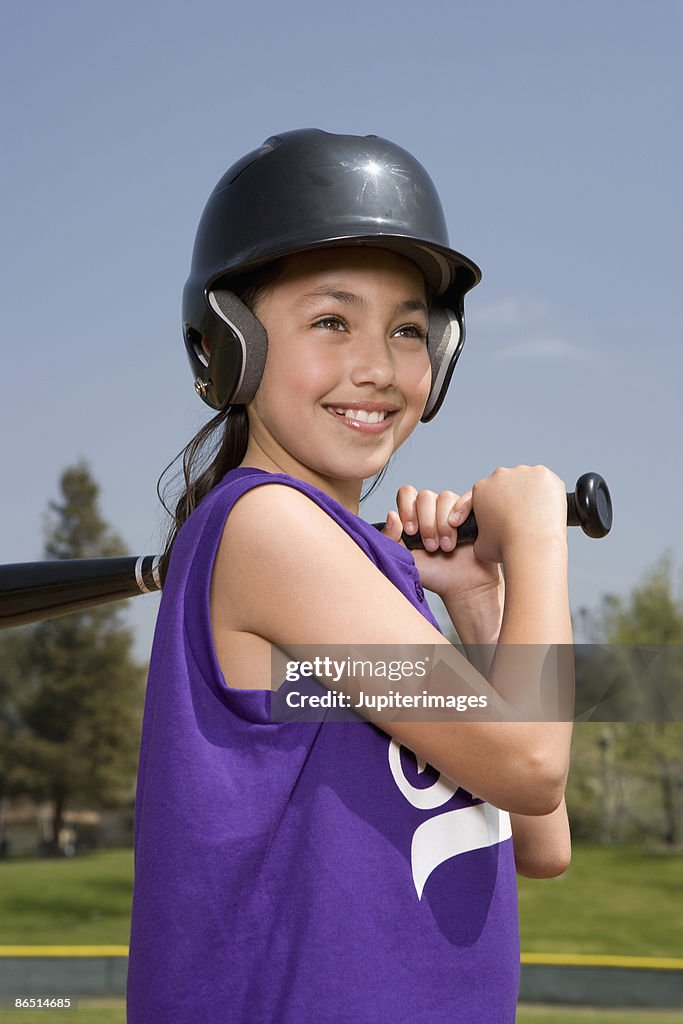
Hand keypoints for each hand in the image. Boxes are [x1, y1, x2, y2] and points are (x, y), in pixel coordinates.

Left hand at [380, 486, 501, 602]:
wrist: (461, 586)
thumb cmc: (433, 573)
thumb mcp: (404, 558)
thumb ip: (390, 538)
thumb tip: (391, 514)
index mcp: (414, 514)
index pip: (407, 493)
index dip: (407, 509)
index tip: (411, 532)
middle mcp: (433, 508)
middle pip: (425, 496)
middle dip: (427, 524)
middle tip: (431, 547)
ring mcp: (454, 509)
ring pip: (445, 497)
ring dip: (443, 524)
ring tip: (446, 547)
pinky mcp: (474, 512)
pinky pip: (467, 497)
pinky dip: (461, 509)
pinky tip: (458, 526)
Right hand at [469, 465, 567, 564]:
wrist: (531, 545)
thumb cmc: (507, 548)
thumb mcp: (480, 545)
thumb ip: (479, 535)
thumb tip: (483, 537)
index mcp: (481, 489)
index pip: (490, 492)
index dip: (499, 504)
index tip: (508, 516)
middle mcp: (499, 475)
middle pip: (509, 482)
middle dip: (515, 496)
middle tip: (525, 515)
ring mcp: (523, 472)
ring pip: (529, 480)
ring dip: (532, 492)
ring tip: (539, 513)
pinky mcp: (544, 474)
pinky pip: (547, 481)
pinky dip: (550, 491)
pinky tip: (550, 506)